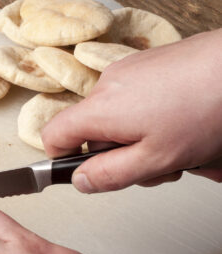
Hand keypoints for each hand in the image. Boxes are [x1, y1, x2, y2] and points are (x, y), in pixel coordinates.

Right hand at [42, 29, 221, 192]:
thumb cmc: (207, 107)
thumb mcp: (155, 160)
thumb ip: (110, 176)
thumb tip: (80, 181)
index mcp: (101, 110)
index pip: (53, 136)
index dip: (63, 159)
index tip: (86, 172)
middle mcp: (108, 85)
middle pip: (92, 131)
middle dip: (118, 155)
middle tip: (153, 165)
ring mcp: (128, 70)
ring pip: (117, 118)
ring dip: (139, 139)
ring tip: (175, 144)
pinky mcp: (148, 64)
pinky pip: (135, 100)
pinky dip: (152, 117)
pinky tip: (180, 122)